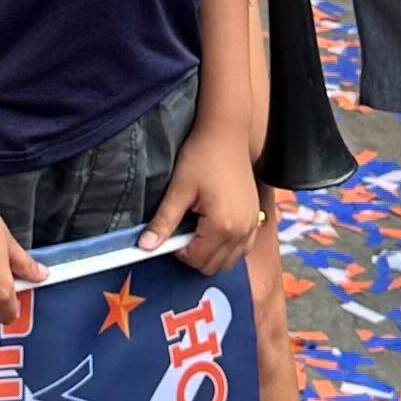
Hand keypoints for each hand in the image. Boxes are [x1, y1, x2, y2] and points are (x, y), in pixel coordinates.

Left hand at [148, 127, 261, 277]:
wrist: (227, 135)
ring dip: (210, 253)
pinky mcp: (256, 219)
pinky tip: (213, 228)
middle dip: (194, 254)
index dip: (178, 250)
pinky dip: (227, 247)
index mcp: (223, 226)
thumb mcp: (178, 189)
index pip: (196, 259)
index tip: (170, 232)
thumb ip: (163, 221)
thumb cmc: (203, 156)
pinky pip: (242, 248)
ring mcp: (252, 226)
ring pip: (229, 261)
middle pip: (213, 265)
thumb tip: (145, 246)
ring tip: (197, 227)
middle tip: (182, 229)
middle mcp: (242, 231)